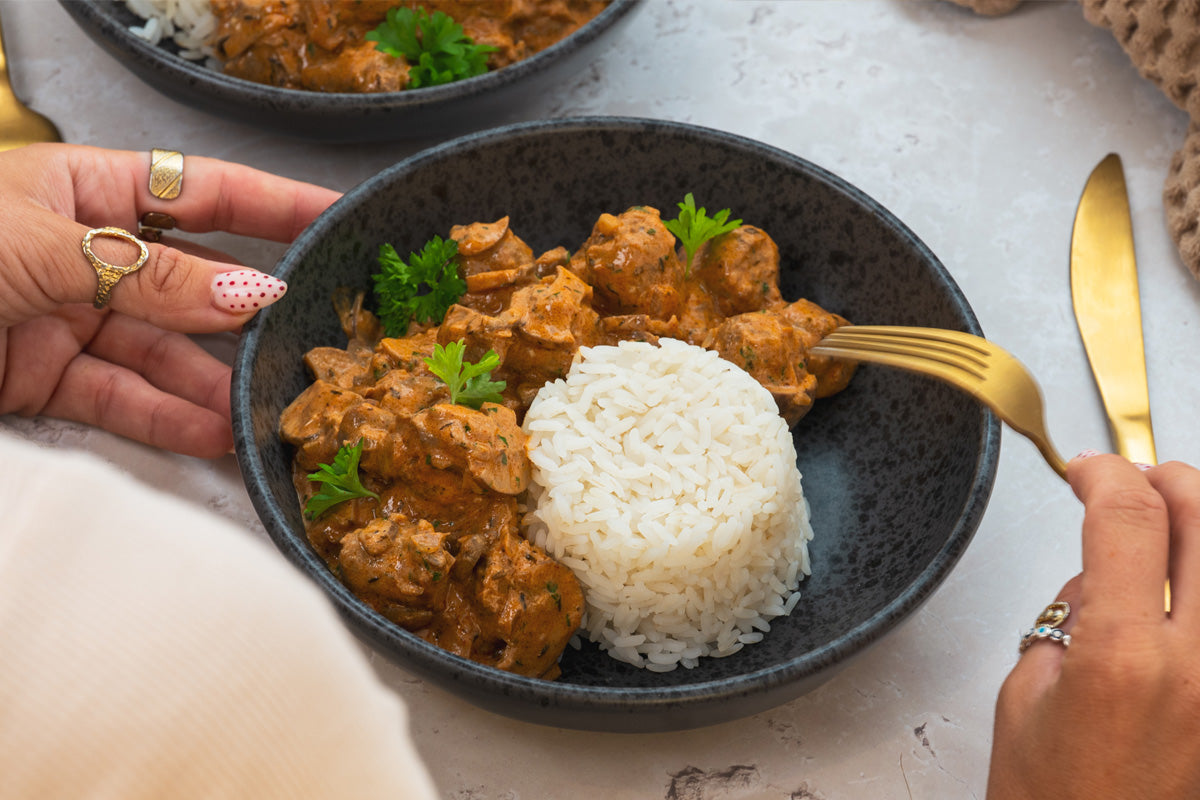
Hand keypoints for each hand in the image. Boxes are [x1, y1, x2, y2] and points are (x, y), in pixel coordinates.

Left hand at [0, 143, 339, 456]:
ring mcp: (68, 318)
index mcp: (83, 190)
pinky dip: (166, 419)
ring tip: (260, 406)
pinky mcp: (45, 378)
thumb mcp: (36, 244)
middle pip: (194, 281)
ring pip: (164, 353)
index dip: (274, 204)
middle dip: (251, 313)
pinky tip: (212, 434)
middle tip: (311, 333)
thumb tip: (243, 292)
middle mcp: (85, 252)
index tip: (337, 218)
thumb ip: (144, 275)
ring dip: (213, 383)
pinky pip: (120, 398)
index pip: (203, 192)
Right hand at [987, 454, 1199, 798]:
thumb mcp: (1024, 693)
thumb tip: (1101, 570)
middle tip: (1136, 482)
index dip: (1104, 472)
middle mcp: (1197, 667)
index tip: (1085, 468)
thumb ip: (1068, 616)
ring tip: (1168, 531)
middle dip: (1169, 480)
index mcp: (1123, 658)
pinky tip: (1182, 589)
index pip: (1128, 518)